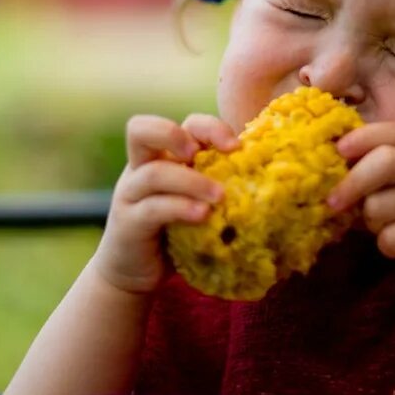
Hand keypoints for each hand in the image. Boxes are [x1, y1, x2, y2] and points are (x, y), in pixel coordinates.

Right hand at [92, 113, 238, 293]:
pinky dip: (181, 208)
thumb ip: (216, 181)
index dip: (208, 127)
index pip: (180, 124)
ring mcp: (130, 195)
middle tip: (200, 153)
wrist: (138, 271)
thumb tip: (266, 173)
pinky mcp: (128, 223)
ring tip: (220, 197)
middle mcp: (140, 168)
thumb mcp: (196, 199)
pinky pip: (153, 208)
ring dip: (192, 181)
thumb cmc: (176, 229)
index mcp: (162, 156)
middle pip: (140, 129)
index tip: (236, 146)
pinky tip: (203, 215)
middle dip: (173, 134)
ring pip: (154, 173)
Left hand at [327, 122, 394, 280]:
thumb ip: (375, 169)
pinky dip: (386, 245)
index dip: (362, 137)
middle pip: (385, 162)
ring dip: (370, 222)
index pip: (393, 132)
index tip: (338, 150)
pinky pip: (392, 237)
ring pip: (380, 206)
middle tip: (333, 202)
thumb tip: (323, 169)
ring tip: (383, 225)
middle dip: (352, 183)